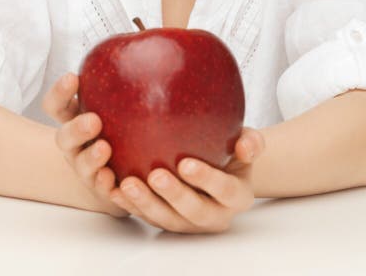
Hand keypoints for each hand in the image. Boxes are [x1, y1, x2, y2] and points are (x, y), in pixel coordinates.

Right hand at [41, 72, 129, 218]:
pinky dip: (106, 186)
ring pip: (80, 165)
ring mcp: (88, 168)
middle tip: (94, 120)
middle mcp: (77, 144)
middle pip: (64, 137)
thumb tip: (168, 35)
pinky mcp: (106, 190)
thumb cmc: (129, 122)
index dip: (60, 91)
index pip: (57, 104)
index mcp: (77, 117)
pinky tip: (116, 181)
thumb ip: (138, 72)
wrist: (131, 169)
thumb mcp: (127, 97)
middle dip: (76, 128)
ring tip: (105, 148)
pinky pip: (103, 192)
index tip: (73, 77)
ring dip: (90, 158)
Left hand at [108, 127, 264, 233]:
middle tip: (155, 175)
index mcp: (237, 196)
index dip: (207, 179)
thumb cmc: (230, 150)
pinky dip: (131, 205)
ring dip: (146, 204)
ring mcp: (189, 222)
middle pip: (194, 211)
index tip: (186, 163)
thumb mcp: (245, 143)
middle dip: (174, 196)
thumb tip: (245, 145)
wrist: (219, 167)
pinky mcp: (168, 221)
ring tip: (127, 184)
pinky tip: (114, 189)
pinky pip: (148, 217)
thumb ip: (251, 142)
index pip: (225, 190)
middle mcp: (215, 215)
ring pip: (167, 219)